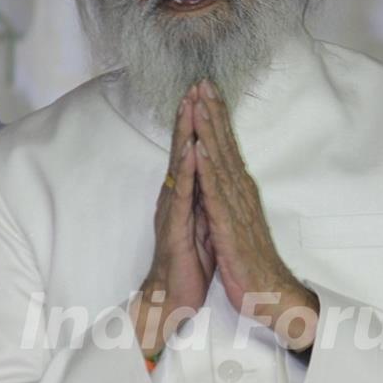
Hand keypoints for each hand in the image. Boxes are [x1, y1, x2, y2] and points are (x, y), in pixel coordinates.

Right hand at [132, 90, 214, 358]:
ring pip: (180, 166)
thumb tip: (210, 177)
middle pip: (184, 149)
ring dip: (185, 134)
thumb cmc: (188, 264)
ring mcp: (174, 210)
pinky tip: (190, 151)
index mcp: (186, 196)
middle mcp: (176, 197)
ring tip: (190, 106)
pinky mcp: (176, 227)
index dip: (199, 123)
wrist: (172, 298)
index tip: (205, 94)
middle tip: (196, 84)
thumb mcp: (201, 225)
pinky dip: (186, 172)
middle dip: (190, 117)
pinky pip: (181, 195)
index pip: (193, 152)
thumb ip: (202, 200)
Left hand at [193, 80, 317, 350]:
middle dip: (213, 112)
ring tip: (199, 103)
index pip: (227, 147)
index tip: (207, 91)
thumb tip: (223, 177)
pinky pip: (216, 193)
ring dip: (210, 131)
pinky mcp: (230, 226)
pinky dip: (208, 169)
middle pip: (225, 145)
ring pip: (220, 161)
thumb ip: (230, 198)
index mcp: (240, 191)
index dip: (217, 118)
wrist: (269, 294)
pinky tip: (200, 149)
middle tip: (203, 81)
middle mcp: (241, 192)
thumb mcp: (237, 223)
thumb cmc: (252, 262)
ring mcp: (236, 207)